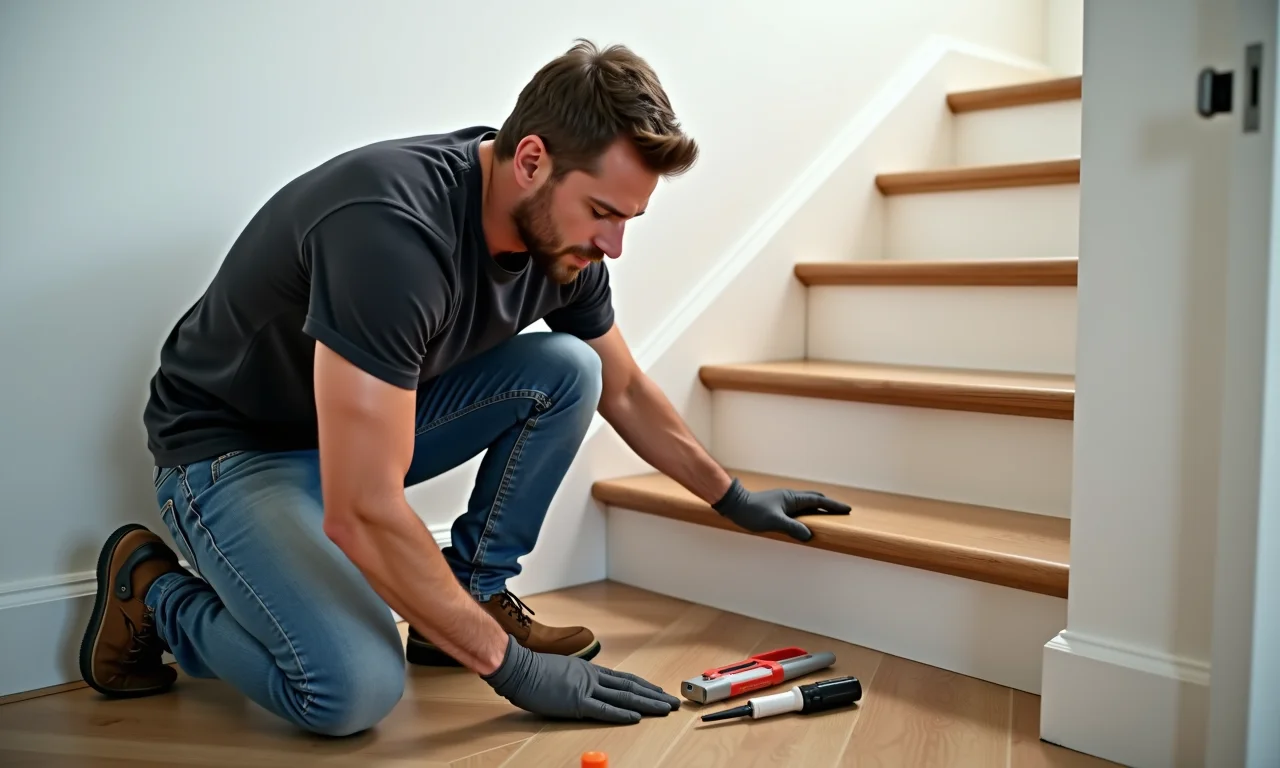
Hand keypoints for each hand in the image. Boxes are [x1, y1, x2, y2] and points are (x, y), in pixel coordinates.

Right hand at [483, 635, 680, 723]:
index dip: (644, 686)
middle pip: (631, 687)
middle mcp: (593, 677)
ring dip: (647, 703)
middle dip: (654, 696)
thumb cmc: (534, 669)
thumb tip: (580, 683)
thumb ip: (575, 677)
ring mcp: (586, 689)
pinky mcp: (576, 702)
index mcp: (589, 671)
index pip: (624, 679)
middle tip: (673, 702)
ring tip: (665, 709)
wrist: (519, 667)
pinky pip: (603, 709)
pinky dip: (621, 713)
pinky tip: (636, 717)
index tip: (658, 691)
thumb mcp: (562, 669)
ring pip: (624, 697)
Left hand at [712, 477, 850, 541]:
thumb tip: (810, 535)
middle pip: (815, 500)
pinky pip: (798, 510)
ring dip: (818, 510)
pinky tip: (807, 521)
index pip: (818, 500)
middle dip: (829, 505)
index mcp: (792, 498)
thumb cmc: (752, 511)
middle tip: (841, 511)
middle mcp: (790, 498)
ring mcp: (784, 502)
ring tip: (828, 517)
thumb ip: (792, 528)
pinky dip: (808, 514)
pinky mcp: (778, 507)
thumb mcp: (774, 521)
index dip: (833, 505)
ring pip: (806, 505)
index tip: (846, 509)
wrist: (735, 505)